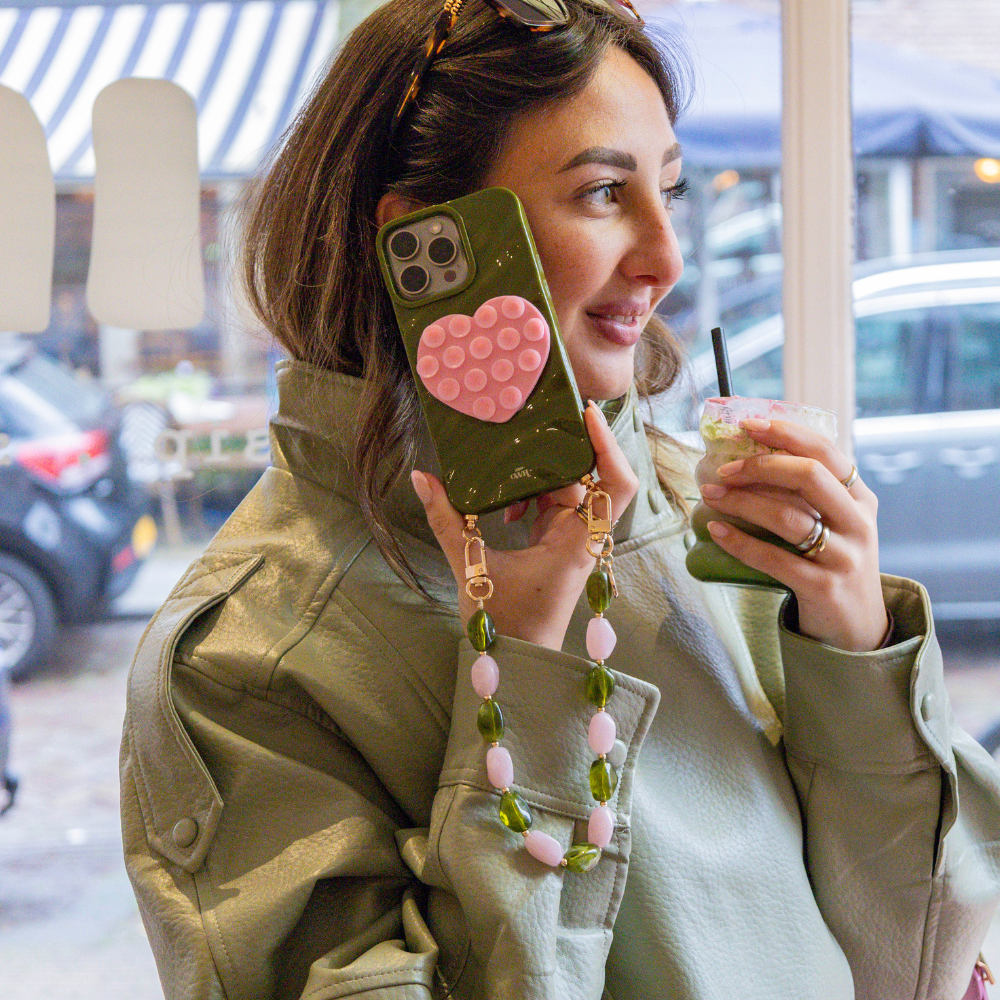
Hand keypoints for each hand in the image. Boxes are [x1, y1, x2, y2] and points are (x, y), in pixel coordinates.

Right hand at [410, 403, 638, 650]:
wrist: (516, 663)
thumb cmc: (505, 625)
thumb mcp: (470, 569)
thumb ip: (446, 521)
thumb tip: (422, 478)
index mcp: (578, 540)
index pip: (616, 484)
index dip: (608, 445)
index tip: (586, 414)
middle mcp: (582, 535)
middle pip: (586, 475)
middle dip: (559, 448)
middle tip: (533, 418)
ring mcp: (569, 539)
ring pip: (564, 487)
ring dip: (537, 473)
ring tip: (506, 459)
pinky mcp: (554, 544)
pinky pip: (548, 503)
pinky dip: (527, 494)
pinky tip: (500, 501)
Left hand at [699, 417, 887, 651]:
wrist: (856, 628)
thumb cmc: (833, 563)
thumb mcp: (835, 523)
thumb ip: (808, 494)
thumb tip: (746, 458)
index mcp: (859, 498)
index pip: (827, 452)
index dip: (787, 434)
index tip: (749, 425)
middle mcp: (858, 522)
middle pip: (810, 476)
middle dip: (761, 466)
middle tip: (723, 470)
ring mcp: (845, 556)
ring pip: (789, 518)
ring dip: (743, 503)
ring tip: (711, 496)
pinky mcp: (824, 587)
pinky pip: (775, 559)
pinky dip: (740, 542)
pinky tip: (717, 531)